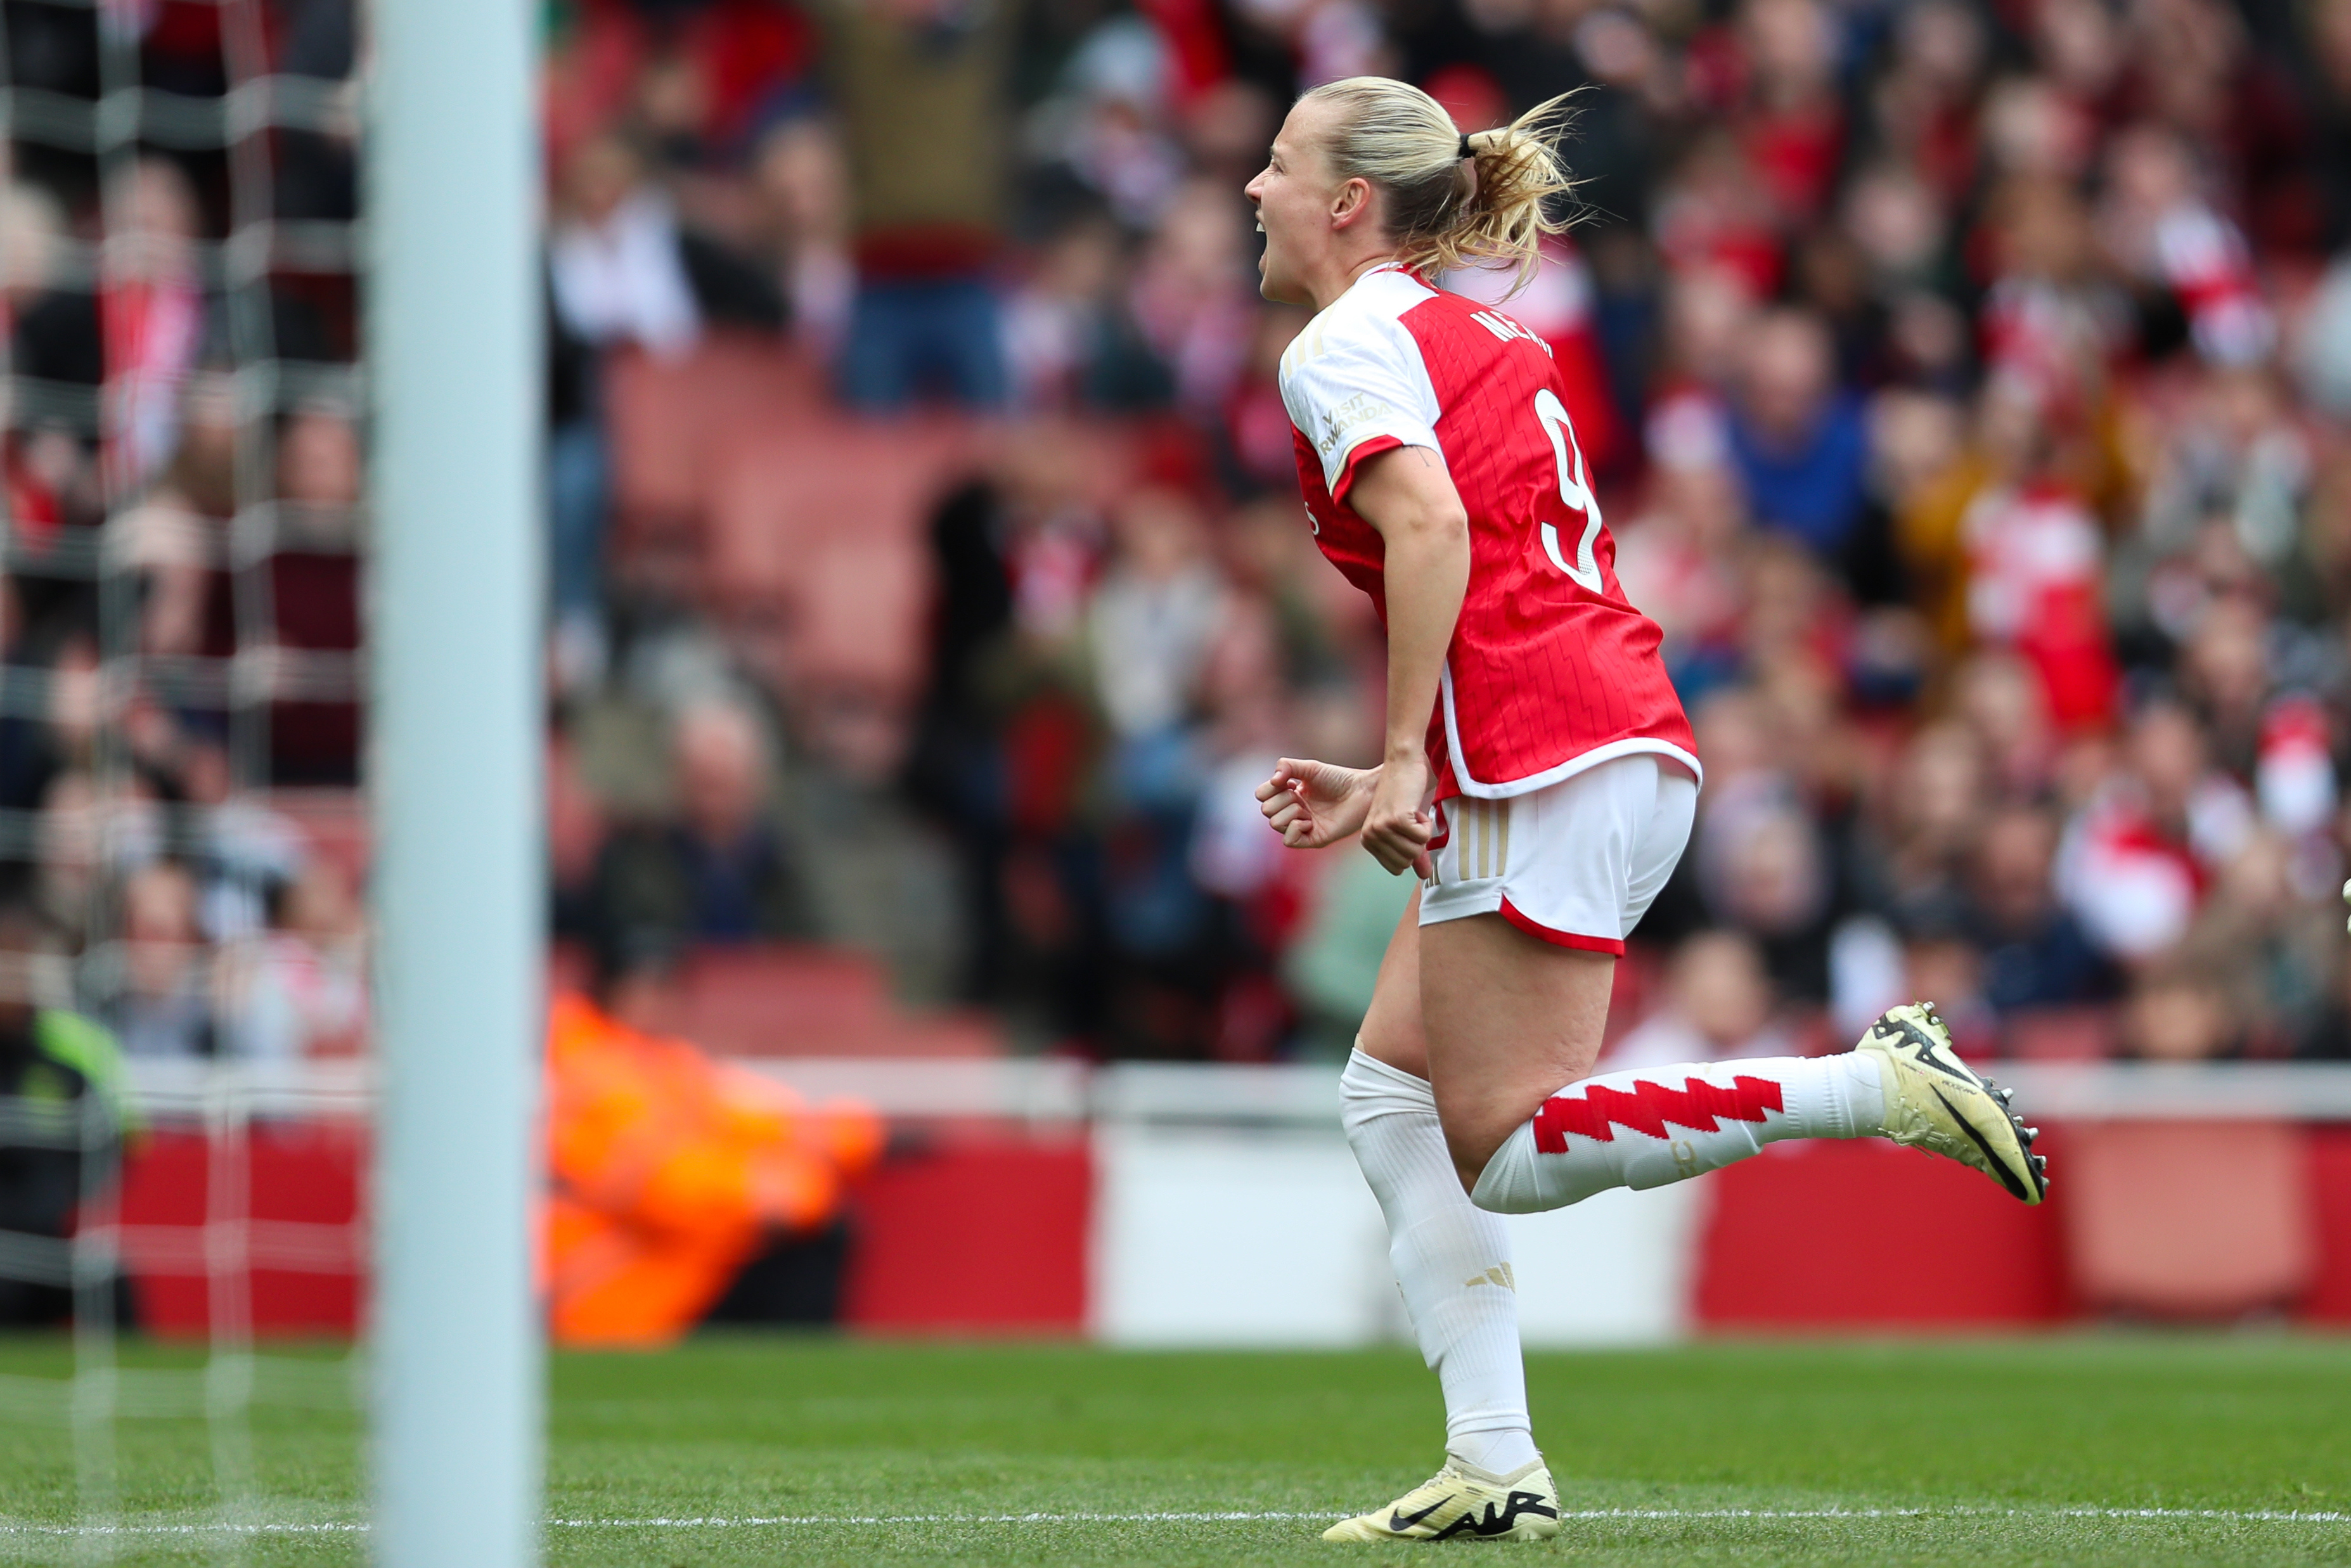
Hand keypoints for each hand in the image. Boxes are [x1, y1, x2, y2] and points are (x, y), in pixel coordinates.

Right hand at [1256, 758, 1374, 848]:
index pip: (1262, 795)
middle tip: (1301, 796)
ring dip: (1290, 812)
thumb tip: (1273, 780)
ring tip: (1308, 809)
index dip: (1270, 788)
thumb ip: (1286, 766)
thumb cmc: (1339, 779)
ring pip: (1275, 824)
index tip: (1290, 782)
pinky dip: (1294, 828)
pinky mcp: (1313, 839)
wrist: (1362, 792)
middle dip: (1282, 799)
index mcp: (1289, 794)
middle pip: (1266, 810)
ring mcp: (1302, 826)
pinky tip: (1309, 821)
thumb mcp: (1309, 767)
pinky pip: (1288, 841)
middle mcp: (1293, 811)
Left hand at [1361, 750, 1434, 877]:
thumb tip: (1424, 877)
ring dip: (1422, 832)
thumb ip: (1413, 853)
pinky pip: (1423, 838)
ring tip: (1411, 814)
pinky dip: (1427, 824)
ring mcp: (1382, 828)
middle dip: (1417, 843)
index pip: (1397, 869)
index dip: (1409, 851)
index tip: (1405, 829)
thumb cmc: (1404, 795)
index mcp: (1367, 840)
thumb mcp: (1404, 828)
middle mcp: (1370, 836)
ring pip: (1415, 851)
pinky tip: (1415, 809)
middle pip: (1407, 861)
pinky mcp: (1396, 819)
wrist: (1402, 765)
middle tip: (1410, 820)